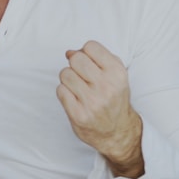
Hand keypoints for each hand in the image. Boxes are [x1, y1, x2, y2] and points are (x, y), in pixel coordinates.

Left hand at [55, 41, 143, 177]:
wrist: (118, 131)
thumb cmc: (114, 98)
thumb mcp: (116, 74)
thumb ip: (97, 58)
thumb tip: (70, 52)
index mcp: (117, 73)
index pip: (90, 46)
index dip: (86, 52)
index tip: (89, 63)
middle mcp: (106, 87)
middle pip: (76, 59)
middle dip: (75, 64)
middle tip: (81, 75)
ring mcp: (92, 102)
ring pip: (65, 74)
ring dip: (68, 79)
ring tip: (78, 88)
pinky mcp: (78, 115)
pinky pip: (60, 91)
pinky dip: (65, 92)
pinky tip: (75, 98)